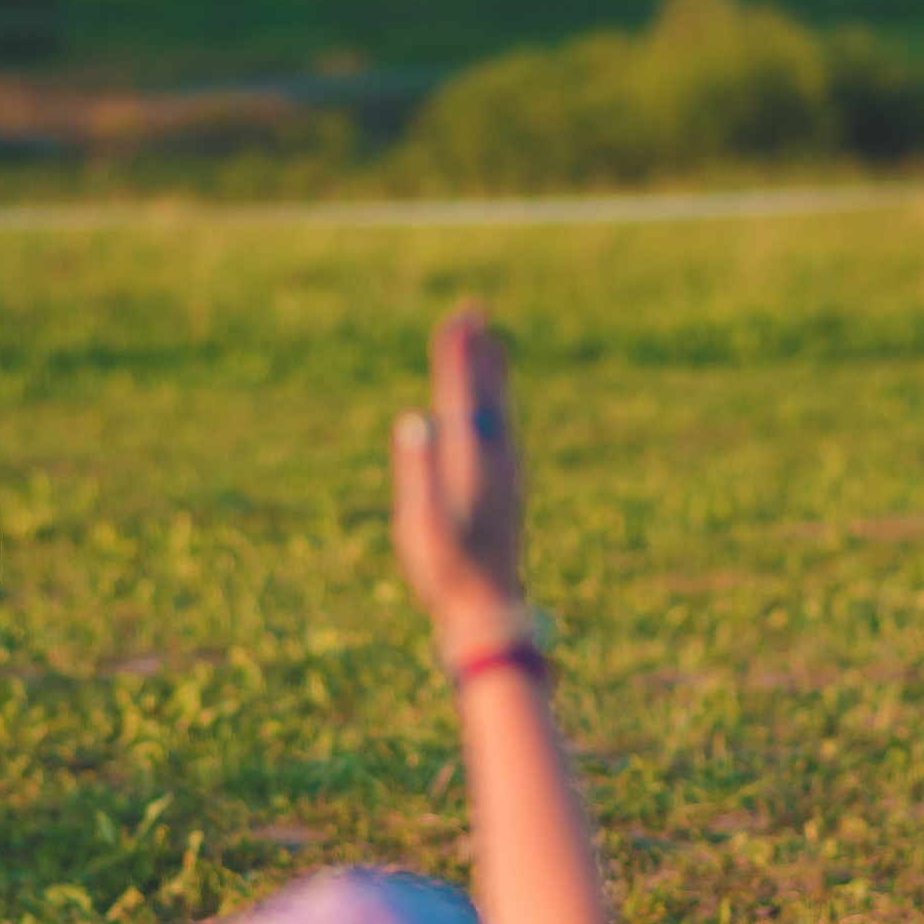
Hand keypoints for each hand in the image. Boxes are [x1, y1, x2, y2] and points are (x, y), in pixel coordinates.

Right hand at [391, 305, 525, 646]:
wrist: (491, 610)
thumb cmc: (448, 571)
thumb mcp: (423, 523)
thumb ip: (419, 469)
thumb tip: (416, 418)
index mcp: (473, 459)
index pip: (463, 393)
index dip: (458, 356)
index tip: (460, 318)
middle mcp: (496, 459)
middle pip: (487, 393)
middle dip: (478, 354)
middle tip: (476, 313)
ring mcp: (505, 475)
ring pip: (500, 411)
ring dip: (492, 376)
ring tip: (491, 347)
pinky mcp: (507, 490)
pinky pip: (503, 432)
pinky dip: (497, 406)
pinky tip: (496, 410)